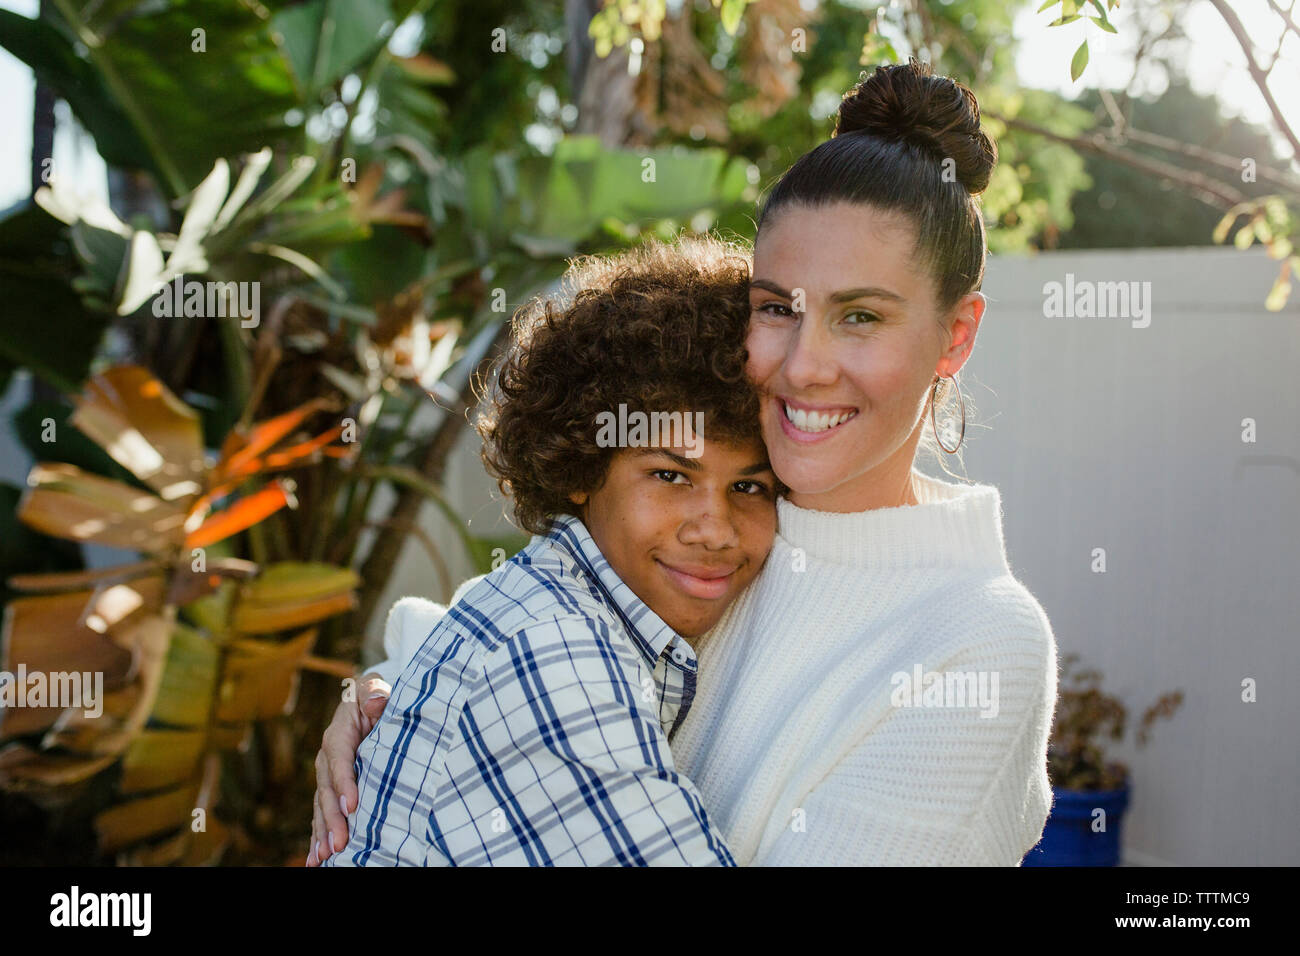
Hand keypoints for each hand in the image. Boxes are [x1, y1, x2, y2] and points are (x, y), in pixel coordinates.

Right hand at [306, 672, 390, 865]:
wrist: (370, 700)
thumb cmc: (378, 695)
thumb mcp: (377, 688)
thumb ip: (375, 693)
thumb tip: (375, 700)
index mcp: (339, 733)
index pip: (340, 759)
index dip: (344, 782)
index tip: (352, 806)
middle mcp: (328, 757)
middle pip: (327, 790)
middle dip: (332, 818)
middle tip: (339, 843)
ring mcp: (327, 774)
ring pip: (322, 806)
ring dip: (322, 832)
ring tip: (325, 856)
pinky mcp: (332, 788)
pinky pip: (322, 813)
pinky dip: (318, 835)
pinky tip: (318, 859)